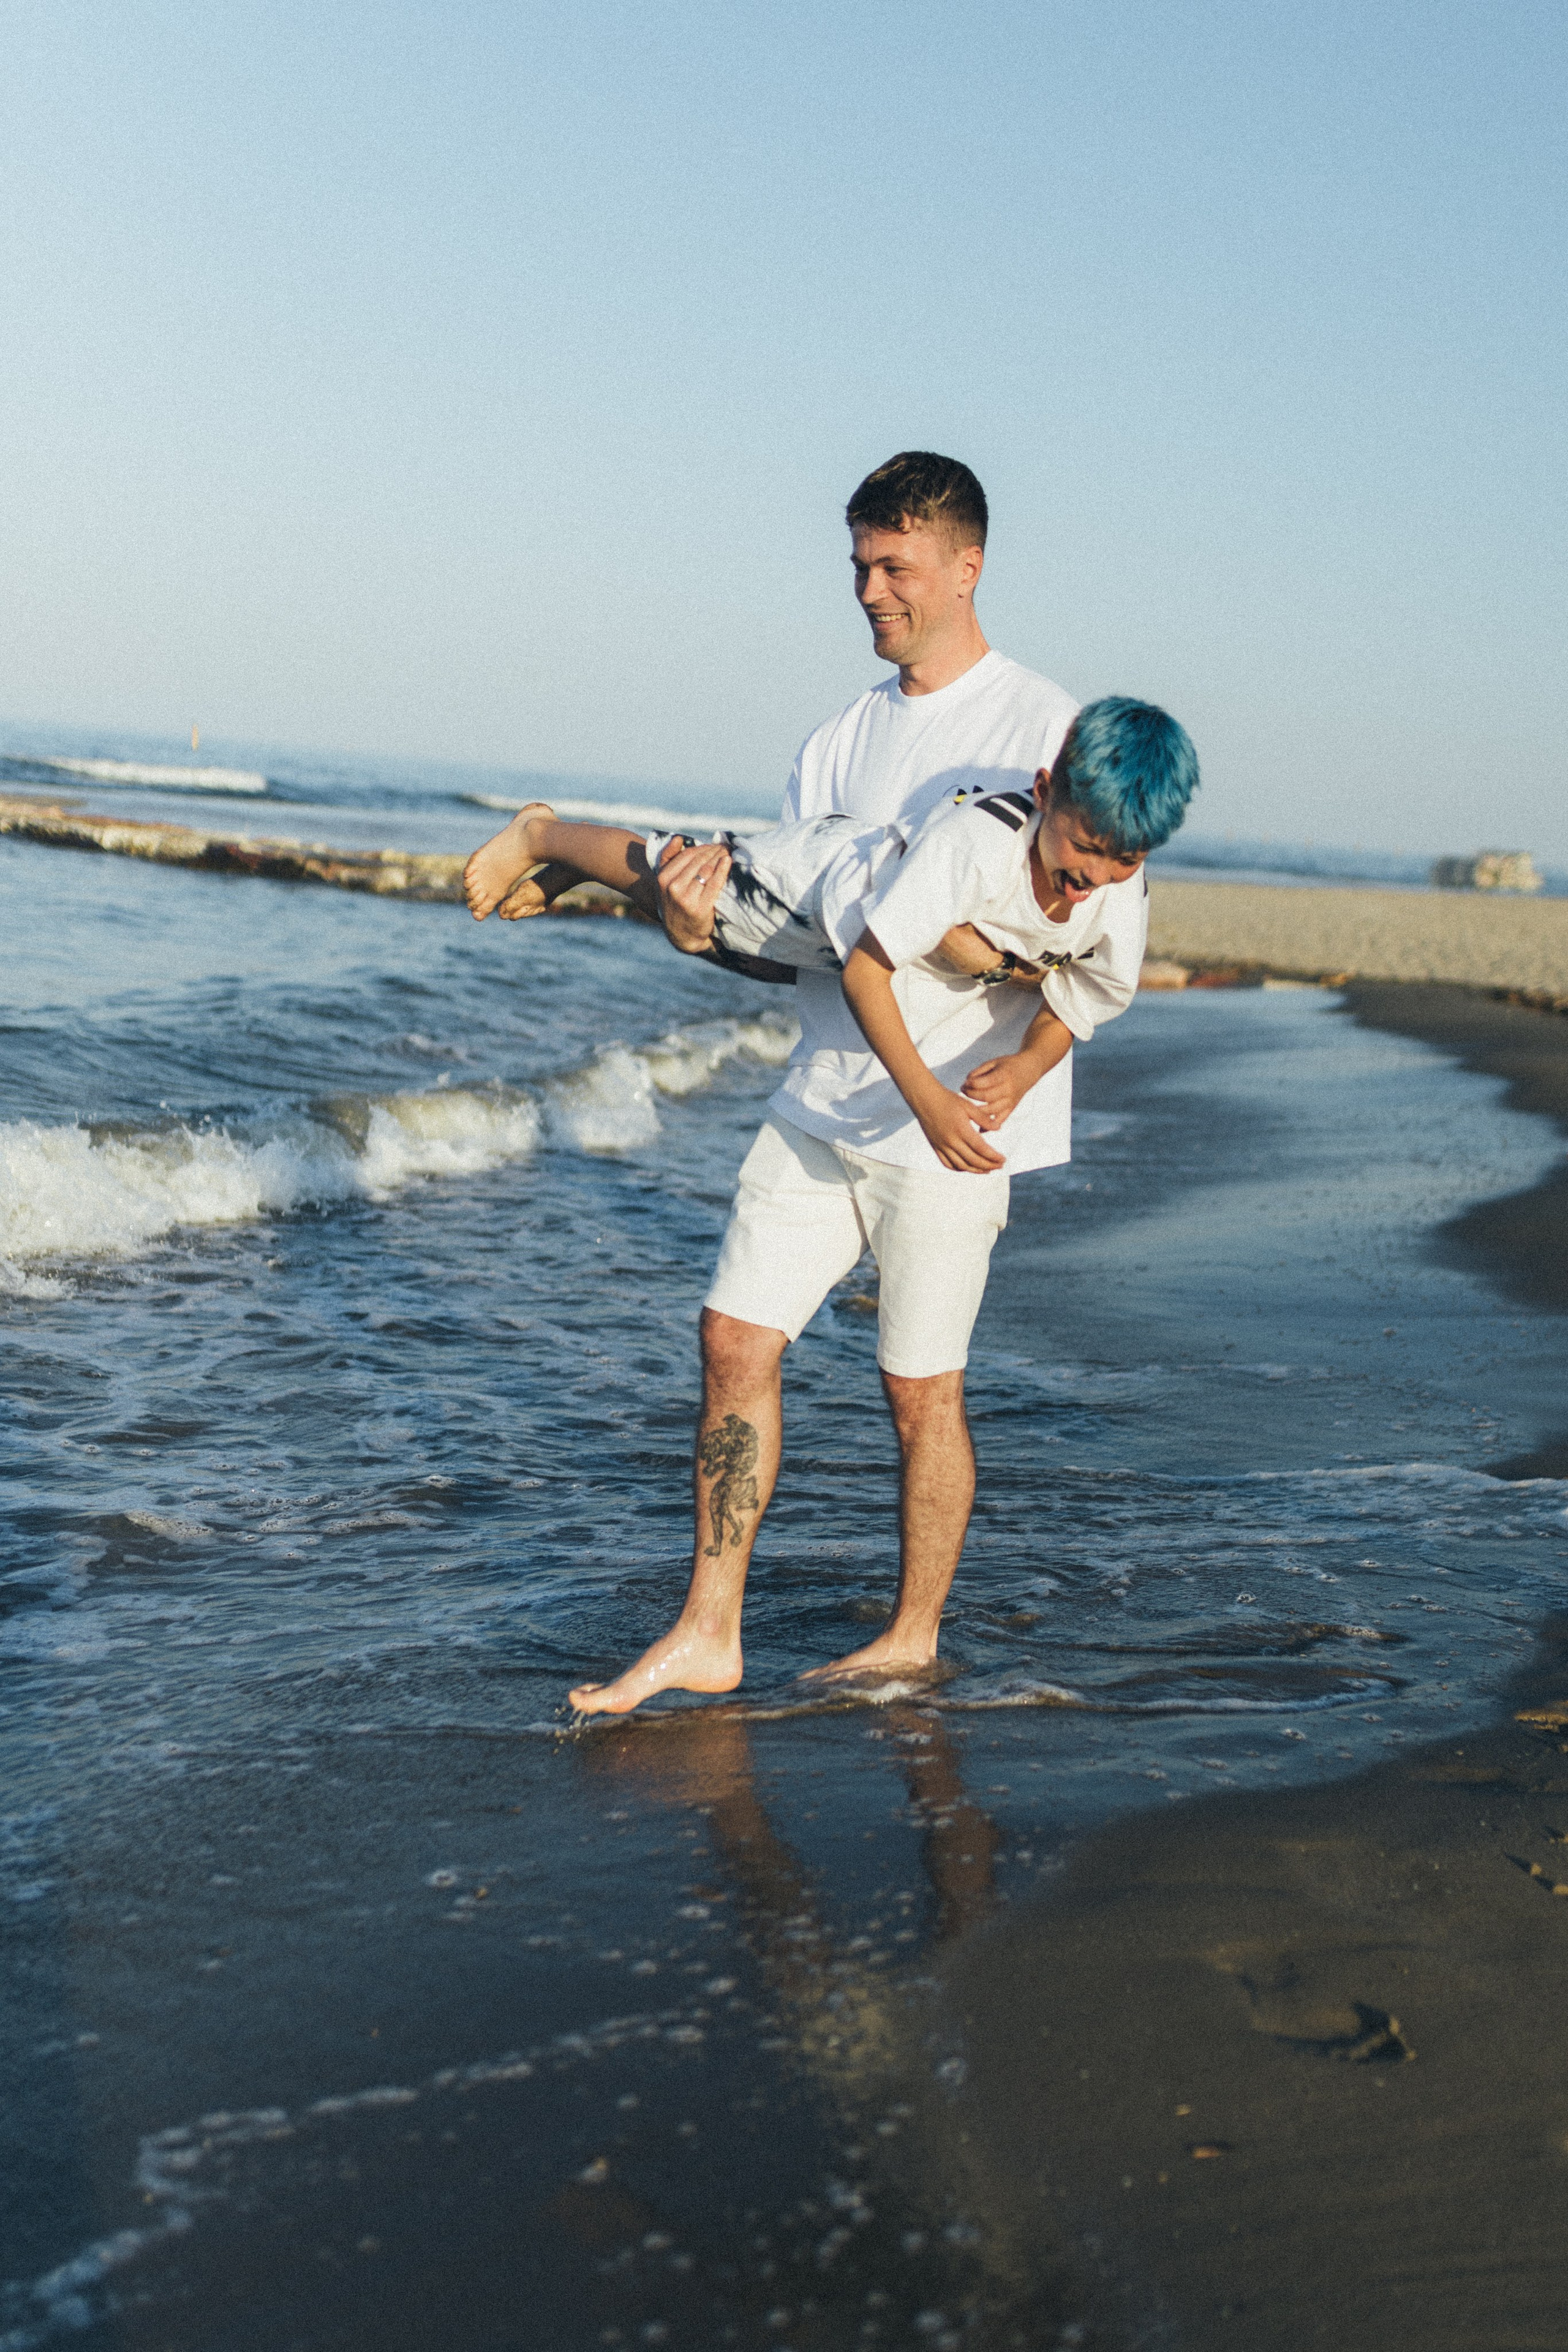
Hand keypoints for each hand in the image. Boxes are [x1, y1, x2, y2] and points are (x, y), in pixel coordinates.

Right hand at [654, 839, 731, 953]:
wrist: (681, 934)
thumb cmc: (675, 902)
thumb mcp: (665, 881)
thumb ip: (668, 858)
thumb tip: (678, 838)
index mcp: (663, 878)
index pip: (687, 855)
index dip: (703, 847)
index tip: (715, 845)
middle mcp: (673, 887)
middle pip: (698, 861)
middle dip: (714, 850)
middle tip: (726, 846)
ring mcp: (687, 898)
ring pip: (707, 870)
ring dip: (720, 857)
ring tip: (729, 852)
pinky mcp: (701, 908)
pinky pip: (715, 884)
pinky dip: (723, 870)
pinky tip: (728, 862)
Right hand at [914, 1083, 1006, 1173]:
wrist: (924, 1099)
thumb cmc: (948, 1099)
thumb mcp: (968, 1106)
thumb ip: (983, 1118)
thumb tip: (999, 1128)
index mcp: (961, 1130)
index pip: (981, 1149)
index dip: (993, 1157)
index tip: (1003, 1159)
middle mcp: (951, 1141)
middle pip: (973, 1160)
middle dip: (989, 1166)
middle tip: (1000, 1166)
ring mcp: (942, 1146)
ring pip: (961, 1165)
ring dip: (976, 1170)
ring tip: (988, 1170)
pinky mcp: (936, 1147)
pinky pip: (948, 1164)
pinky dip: (959, 1168)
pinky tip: (968, 1167)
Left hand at [963, 1053, 1037, 1124]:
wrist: (1028, 1070)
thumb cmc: (1007, 1066)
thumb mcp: (993, 1062)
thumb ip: (979, 1071)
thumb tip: (966, 1083)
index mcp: (1004, 1075)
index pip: (984, 1083)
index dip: (971, 1084)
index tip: (965, 1083)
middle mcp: (1009, 1089)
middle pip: (986, 1097)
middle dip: (971, 1094)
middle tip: (964, 1090)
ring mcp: (1010, 1101)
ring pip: (991, 1110)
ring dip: (976, 1109)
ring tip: (969, 1104)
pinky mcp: (1011, 1108)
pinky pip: (1000, 1120)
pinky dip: (989, 1125)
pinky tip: (979, 1127)